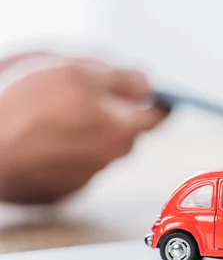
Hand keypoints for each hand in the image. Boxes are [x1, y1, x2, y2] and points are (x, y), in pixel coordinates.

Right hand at [0, 53, 168, 204]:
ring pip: (101, 143)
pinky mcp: (64, 186)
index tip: (153, 90)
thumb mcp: (76, 74)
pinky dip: (70, 145)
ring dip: (90, 127)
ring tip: (56, 112)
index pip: (159, 115)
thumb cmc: (26, 108)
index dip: (159, 99)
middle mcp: (111, 157)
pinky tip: (44, 134)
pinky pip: (78, 158)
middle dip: (116, 110)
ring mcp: (87, 173)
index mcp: (122, 130)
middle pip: (128, 129)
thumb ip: (120, 78)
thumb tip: (148, 83)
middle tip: (86, 93)